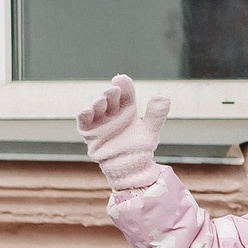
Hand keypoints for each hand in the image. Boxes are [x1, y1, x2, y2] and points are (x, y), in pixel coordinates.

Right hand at [75, 74, 168, 189]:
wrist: (129, 168)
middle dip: (111, 94)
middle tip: (113, 90)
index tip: (122, 79)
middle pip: (110, 100)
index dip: (124, 86)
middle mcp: (112, 113)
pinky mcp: (90, 132)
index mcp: (127, 110)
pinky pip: (84, 122)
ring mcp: (100, 122)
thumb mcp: (150, 132)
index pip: (125, 94)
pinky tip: (87, 110)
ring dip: (97, 103)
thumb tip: (164, 96)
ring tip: (101, 100)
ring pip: (96, 108)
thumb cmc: (139, 149)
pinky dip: (84, 115)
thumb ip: (156, 115)